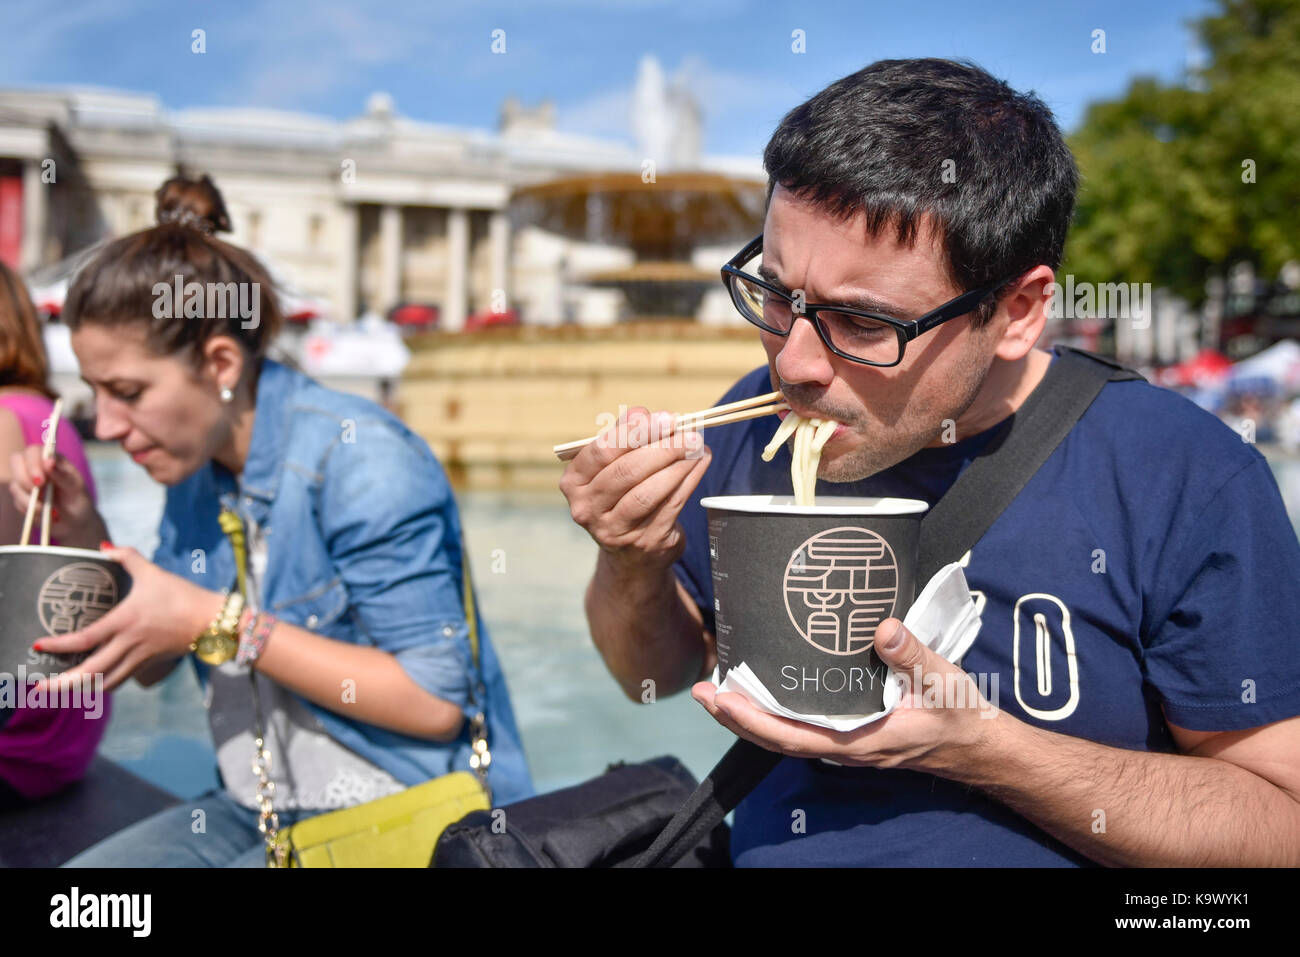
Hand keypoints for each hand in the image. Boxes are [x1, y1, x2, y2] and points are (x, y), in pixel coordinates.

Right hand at [8, 445, 106, 547]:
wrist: (74, 521)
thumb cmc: (78, 499)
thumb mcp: (75, 487)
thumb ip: (62, 474)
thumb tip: (49, 461)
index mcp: (51, 459)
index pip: (33, 451)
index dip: (33, 463)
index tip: (41, 480)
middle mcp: (35, 467)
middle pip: (16, 461)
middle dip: (25, 477)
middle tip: (38, 490)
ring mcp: (26, 481)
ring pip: (15, 484)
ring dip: (29, 498)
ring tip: (46, 508)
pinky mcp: (21, 497)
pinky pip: (17, 501)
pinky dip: (29, 508)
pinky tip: (42, 512)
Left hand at [30, 544, 222, 692]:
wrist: (213, 620)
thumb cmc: (182, 595)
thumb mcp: (153, 572)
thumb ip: (127, 557)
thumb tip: (104, 546)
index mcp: (125, 620)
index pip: (85, 638)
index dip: (59, 645)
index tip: (39, 645)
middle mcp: (129, 643)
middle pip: (90, 672)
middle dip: (62, 684)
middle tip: (40, 688)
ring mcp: (140, 657)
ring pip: (105, 682)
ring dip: (83, 689)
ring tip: (65, 688)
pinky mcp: (149, 664)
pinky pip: (121, 680)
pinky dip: (105, 684)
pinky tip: (96, 683)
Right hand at [559, 406, 710, 571]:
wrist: (629, 552)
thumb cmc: (620, 495)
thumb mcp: (613, 465)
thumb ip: (624, 437)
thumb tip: (643, 414)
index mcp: (574, 482)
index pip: (602, 451)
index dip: (635, 432)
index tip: (666, 418)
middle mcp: (588, 508)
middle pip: (627, 472)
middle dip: (663, 448)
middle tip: (688, 432)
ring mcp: (615, 530)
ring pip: (649, 491)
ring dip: (678, 464)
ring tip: (696, 446)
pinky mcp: (645, 542)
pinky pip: (671, 505)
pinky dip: (689, 480)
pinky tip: (699, 463)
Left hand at [691, 618, 1004, 777]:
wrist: (977, 744)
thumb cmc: (960, 716)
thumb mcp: (944, 681)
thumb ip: (915, 655)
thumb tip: (882, 628)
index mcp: (859, 740)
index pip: (792, 738)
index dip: (752, 721)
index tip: (721, 699)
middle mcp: (844, 745)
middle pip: (776, 739)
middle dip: (735, 717)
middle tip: (701, 688)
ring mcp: (844, 740)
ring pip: (785, 733)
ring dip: (749, 713)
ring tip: (718, 685)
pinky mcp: (849, 729)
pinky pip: (801, 724)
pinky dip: (774, 710)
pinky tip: (762, 687)